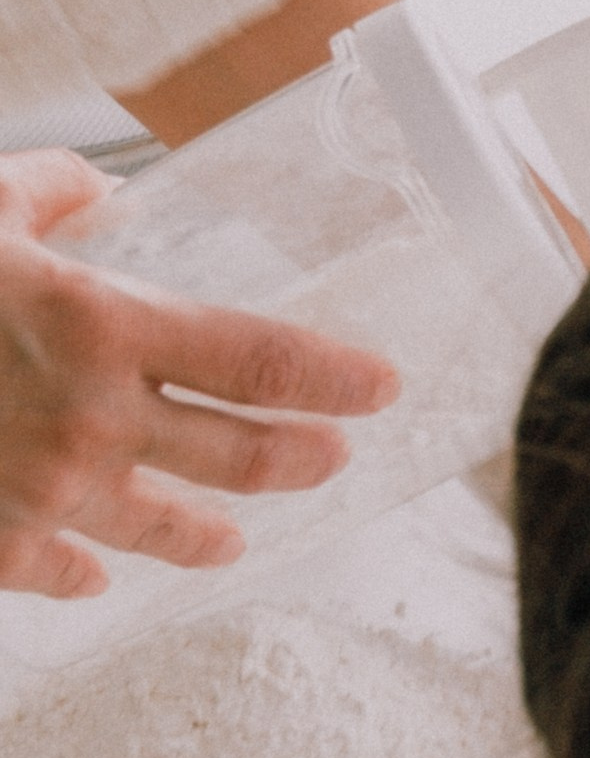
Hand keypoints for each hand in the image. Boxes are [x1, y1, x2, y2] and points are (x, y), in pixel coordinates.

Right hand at [0, 151, 397, 601]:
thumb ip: (53, 189)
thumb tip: (99, 184)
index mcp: (103, 326)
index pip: (260, 360)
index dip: (335, 378)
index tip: (383, 388)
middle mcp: (89, 419)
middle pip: (236, 453)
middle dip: (298, 458)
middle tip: (333, 456)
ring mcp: (39, 491)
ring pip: (159, 526)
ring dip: (206, 531)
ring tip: (233, 535)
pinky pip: (53, 569)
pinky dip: (81, 571)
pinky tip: (97, 573)